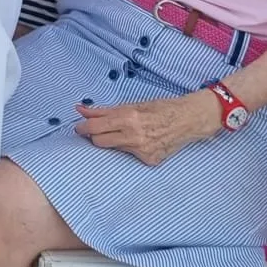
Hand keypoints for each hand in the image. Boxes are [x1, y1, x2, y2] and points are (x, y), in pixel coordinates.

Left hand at [75, 92, 219, 164]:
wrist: (187, 120)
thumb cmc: (159, 108)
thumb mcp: (130, 105)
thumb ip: (103, 110)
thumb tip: (80, 109)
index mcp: (128, 118)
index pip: (95, 127)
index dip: (83, 128)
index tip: (79, 128)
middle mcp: (134, 136)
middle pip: (100, 141)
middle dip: (95, 136)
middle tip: (97, 131)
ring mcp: (143, 151)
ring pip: (114, 149)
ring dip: (113, 142)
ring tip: (125, 133)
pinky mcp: (150, 161)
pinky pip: (130, 156)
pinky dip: (131, 149)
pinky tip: (142, 142)